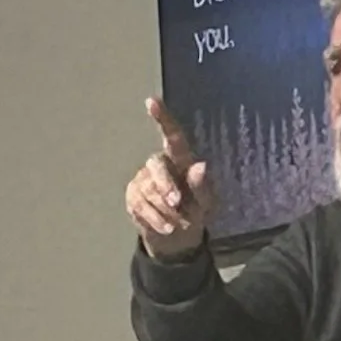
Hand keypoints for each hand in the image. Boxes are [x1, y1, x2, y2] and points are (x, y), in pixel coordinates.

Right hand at [126, 96, 215, 258]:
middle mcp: (160, 165)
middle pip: (157, 164)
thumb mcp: (207, 203)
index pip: (172, 136)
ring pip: (149, 189)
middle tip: (177, 202)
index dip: (163, 118)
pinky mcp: (134, 196)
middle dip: (166, 184)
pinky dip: (156, 219)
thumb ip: (203, 186)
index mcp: (181, 161)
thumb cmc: (196, 211)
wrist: (179, 238)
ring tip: (180, 223)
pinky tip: (167, 227)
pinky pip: (141, 205)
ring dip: (167, 210)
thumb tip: (200, 166)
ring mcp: (144, 179)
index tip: (151, 101)